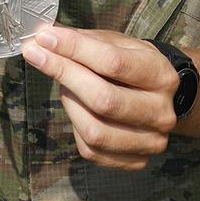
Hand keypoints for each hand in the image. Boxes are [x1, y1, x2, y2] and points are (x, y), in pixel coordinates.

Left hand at [22, 28, 178, 170]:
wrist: (157, 99)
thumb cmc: (130, 65)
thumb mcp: (115, 44)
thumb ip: (81, 40)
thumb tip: (41, 38)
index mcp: (161, 75)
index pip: (113, 62)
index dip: (74, 49)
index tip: (44, 38)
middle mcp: (162, 112)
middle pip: (104, 100)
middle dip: (64, 75)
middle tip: (37, 56)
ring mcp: (151, 141)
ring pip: (95, 131)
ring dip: (69, 104)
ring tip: (64, 86)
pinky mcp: (136, 162)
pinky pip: (91, 150)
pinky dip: (75, 127)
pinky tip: (77, 109)